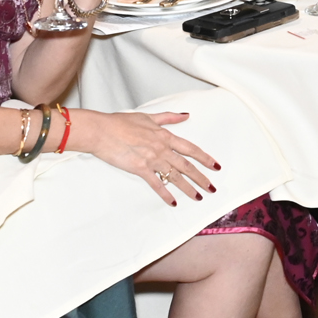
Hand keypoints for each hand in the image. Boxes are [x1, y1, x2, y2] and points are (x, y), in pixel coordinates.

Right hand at [76, 109, 217, 204]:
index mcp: (165, 136)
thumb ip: (168, 117)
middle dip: (201, 178)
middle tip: (212, 188)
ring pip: (175, 176)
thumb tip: (185, 115)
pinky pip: (157, 184)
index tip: (215, 166)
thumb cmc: (121, 122)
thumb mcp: (148, 116)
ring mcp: (152, 159)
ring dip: (188, 188)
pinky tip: (173, 202)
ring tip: (198, 197)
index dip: (205, 158)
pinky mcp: (140, 169)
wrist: (102, 130)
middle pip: (187, 166)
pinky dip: (166, 194)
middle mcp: (162, 148)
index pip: (191, 149)